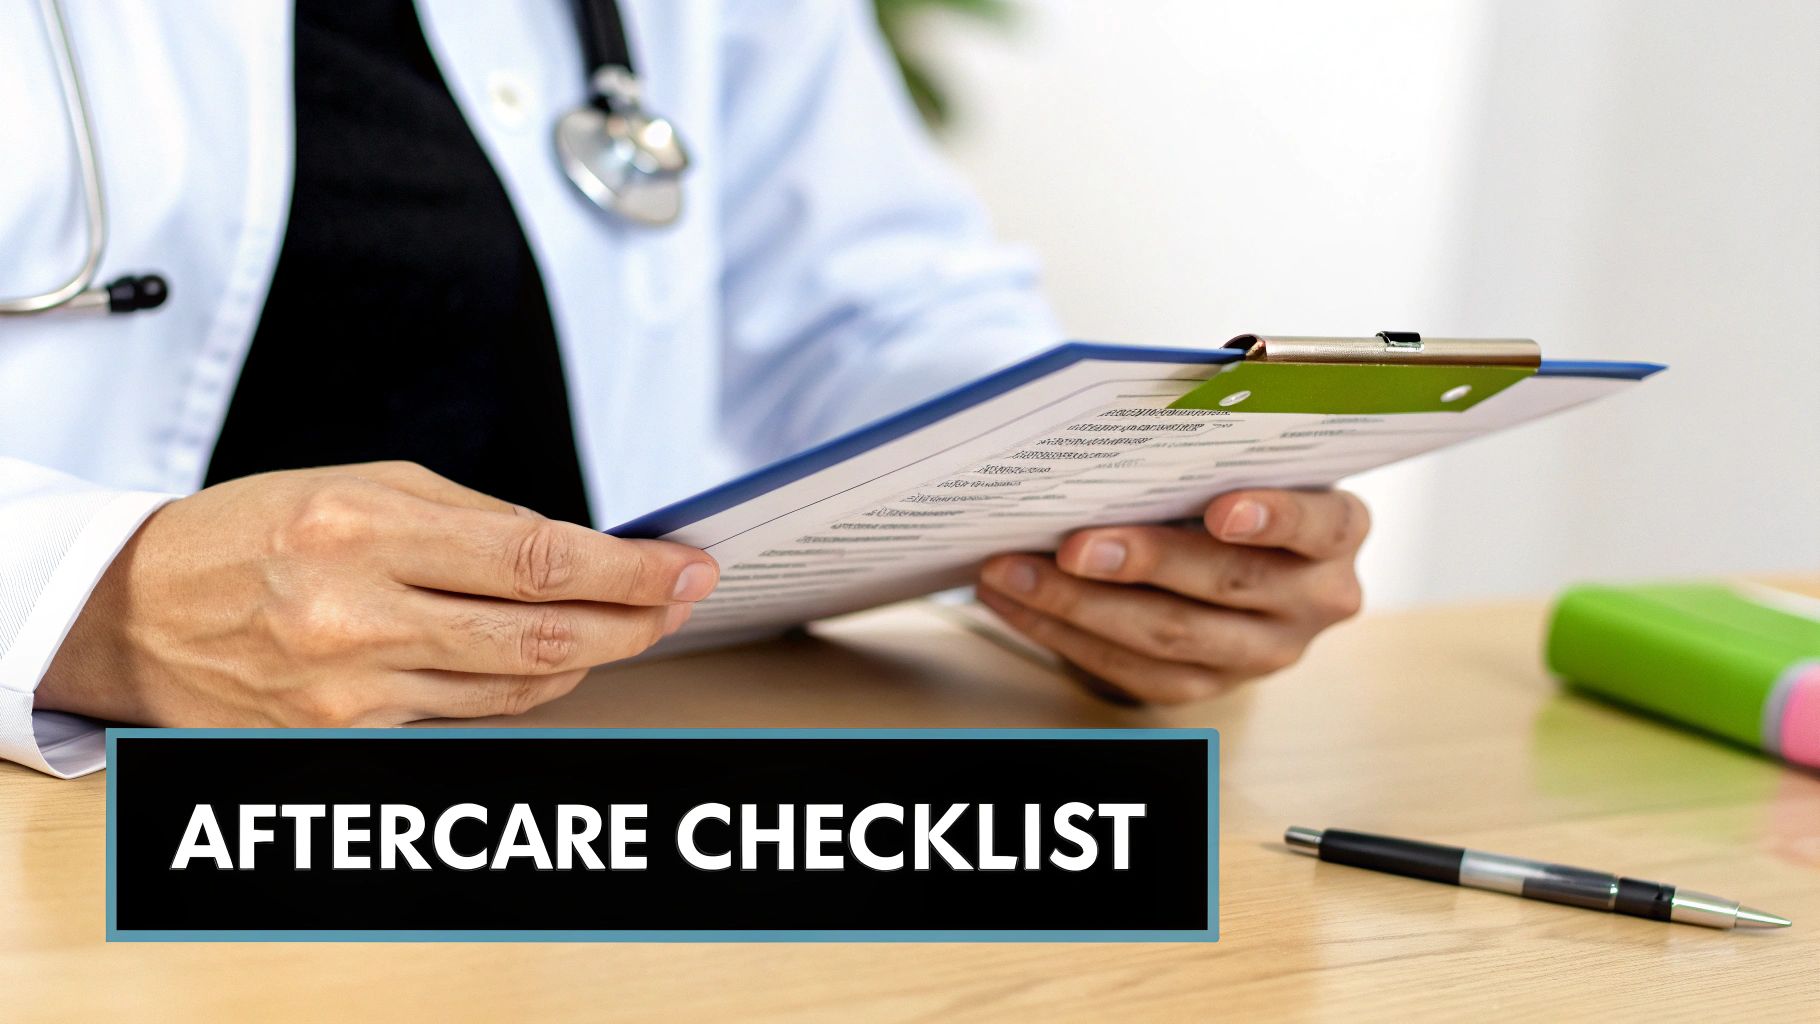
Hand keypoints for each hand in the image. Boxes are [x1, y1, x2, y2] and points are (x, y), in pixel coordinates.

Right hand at [36, 462, 717, 726]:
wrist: (136, 614)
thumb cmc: (253, 533)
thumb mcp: (360, 484)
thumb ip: (472, 517)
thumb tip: (577, 548)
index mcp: (364, 530)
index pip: (537, 559)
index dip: (629, 570)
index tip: (686, 566)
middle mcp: (358, 616)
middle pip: (544, 637)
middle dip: (635, 621)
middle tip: (682, 600)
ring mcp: (350, 691)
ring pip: (516, 687)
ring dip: (588, 658)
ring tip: (628, 624)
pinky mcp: (343, 741)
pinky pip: (466, 717)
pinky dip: (519, 687)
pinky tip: (548, 658)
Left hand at [976, 489, 1367, 703]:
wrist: (1245, 556)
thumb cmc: (1233, 486)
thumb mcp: (1245, 461)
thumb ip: (1211, 450)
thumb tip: (1115, 433)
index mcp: (1337, 530)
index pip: (1320, 522)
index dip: (1273, 516)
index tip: (1221, 509)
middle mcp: (1315, 598)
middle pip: (1227, 583)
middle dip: (1142, 562)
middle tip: (1073, 545)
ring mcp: (1264, 652)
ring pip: (1169, 636)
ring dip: (1078, 604)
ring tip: (1013, 571)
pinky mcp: (1209, 686)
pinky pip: (1132, 671)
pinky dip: (1064, 634)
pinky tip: (1017, 602)